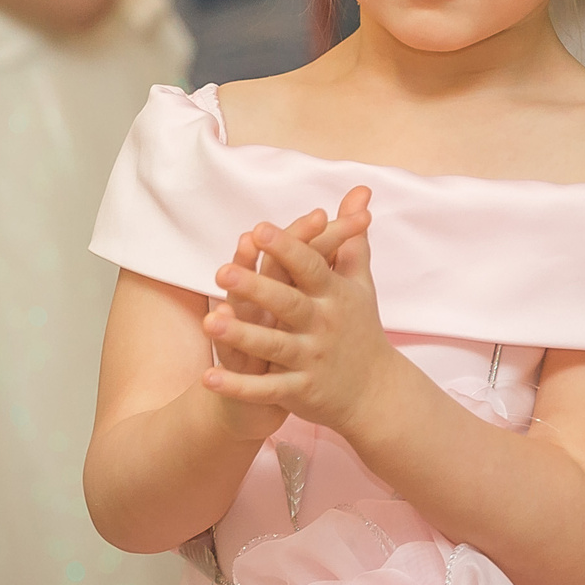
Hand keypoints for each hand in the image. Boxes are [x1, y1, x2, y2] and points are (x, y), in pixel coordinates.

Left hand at [203, 186, 391, 433]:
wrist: (377, 392)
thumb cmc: (360, 327)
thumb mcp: (359, 281)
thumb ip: (351, 237)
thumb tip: (360, 192)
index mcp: (334, 295)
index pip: (309, 267)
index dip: (286, 249)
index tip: (259, 230)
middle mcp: (323, 324)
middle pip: (287, 303)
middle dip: (256, 288)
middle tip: (222, 272)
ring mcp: (311, 359)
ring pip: (273, 346)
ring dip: (241, 335)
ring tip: (209, 321)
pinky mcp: (300, 390)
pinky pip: (265, 390)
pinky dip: (237, 387)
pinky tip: (207, 379)